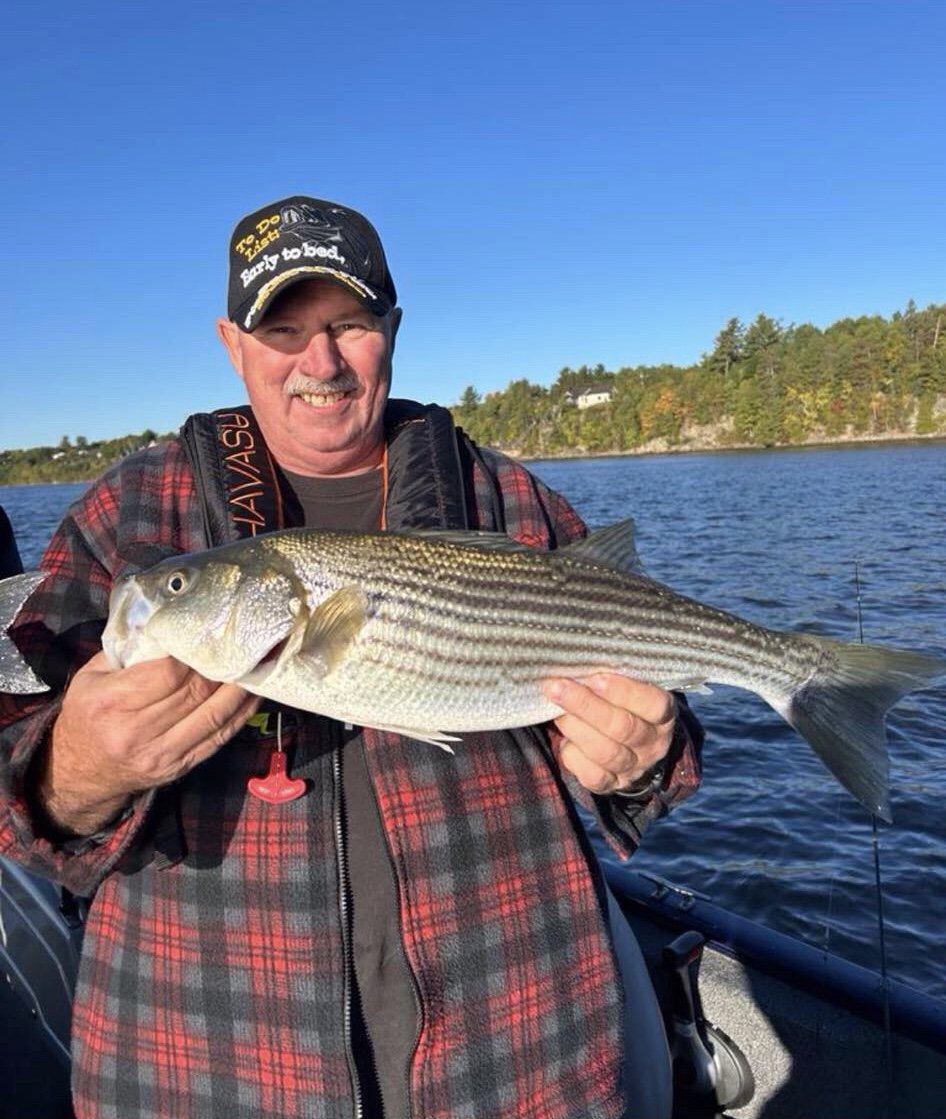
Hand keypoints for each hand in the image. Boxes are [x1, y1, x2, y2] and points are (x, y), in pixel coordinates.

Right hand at [35, 652, 259, 835]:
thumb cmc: (87, 715)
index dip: (194, 652)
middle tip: (240, 643)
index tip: (209, 634)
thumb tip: (166, 621)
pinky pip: (219, 737)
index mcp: (112, 702)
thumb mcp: (91, 677)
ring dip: (240, 688)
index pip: (169, 673)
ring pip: (214, 715)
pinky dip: (241, 714)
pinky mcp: (179, 767)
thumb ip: (127, 649)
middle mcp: (136, 731)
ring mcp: (161, 753)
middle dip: (222, 665)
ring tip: (255, 664)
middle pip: (195, 691)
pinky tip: (252, 694)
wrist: (81, 772)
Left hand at [542, 673, 676, 794]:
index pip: (652, 704)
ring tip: (556, 711)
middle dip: (586, 705)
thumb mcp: (628, 688)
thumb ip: (610, 678)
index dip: (623, 691)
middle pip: (622, 727)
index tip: (595, 677)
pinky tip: (564, 740)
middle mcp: (653, 743)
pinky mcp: (612, 784)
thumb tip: (577, 662)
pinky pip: (593, 776)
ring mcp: (634, 767)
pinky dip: (573, 756)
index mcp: (663, 715)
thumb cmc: (623, 704)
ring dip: (575, 728)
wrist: (632, 747)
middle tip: (557, 687)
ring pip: (605, 752)